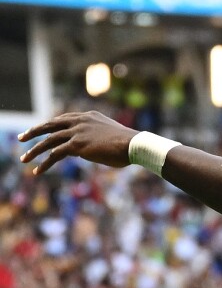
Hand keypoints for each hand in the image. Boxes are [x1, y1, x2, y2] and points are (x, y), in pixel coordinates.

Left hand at [18, 111, 136, 174]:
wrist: (134, 144)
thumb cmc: (129, 145)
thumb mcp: (110, 137)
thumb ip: (96, 139)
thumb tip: (88, 151)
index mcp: (89, 116)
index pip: (64, 119)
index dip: (51, 126)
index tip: (42, 130)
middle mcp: (80, 121)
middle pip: (51, 125)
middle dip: (34, 132)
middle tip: (22, 137)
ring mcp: (77, 132)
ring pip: (49, 140)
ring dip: (34, 150)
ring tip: (24, 159)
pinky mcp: (77, 145)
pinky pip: (55, 154)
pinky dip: (46, 163)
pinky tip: (38, 170)